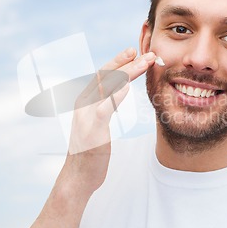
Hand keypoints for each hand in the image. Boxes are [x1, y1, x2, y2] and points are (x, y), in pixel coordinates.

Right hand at [62, 48, 156, 195]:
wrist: (78, 176)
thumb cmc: (91, 149)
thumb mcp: (97, 121)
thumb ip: (106, 104)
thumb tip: (119, 89)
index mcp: (85, 100)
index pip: (103, 74)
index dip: (119, 61)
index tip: (136, 50)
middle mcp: (83, 104)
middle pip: (106, 76)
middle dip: (128, 62)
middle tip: (148, 53)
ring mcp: (85, 117)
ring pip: (106, 88)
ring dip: (127, 73)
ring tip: (144, 62)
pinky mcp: (91, 131)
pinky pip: (102, 110)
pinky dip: (114, 97)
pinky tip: (126, 87)